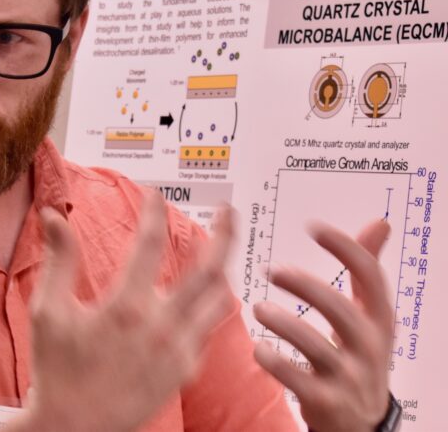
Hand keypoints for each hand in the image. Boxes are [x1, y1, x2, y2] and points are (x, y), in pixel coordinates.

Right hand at [9, 191, 236, 431]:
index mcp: (126, 307)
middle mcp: (160, 327)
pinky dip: (207, 308)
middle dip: (223, 234)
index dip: (154, 212)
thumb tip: (54, 216)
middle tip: (227, 211)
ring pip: (217, 301)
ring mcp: (178, 352)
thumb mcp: (48, 309)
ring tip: (222, 250)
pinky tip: (199, 298)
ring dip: (222, 271)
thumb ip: (59, 258)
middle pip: (208, 271)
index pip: (150, 243)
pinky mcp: (185, 371)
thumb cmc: (55, 369)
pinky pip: (206, 331)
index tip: (154, 194)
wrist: (73, 428)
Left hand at [253, 219, 392, 431]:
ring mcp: (349, 375)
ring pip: (317, 347)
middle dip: (306, 287)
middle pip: (341, 310)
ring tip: (258, 308)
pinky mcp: (327, 401)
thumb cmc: (358, 355)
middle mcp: (369, 346)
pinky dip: (277, 364)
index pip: (370, 277)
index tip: (314, 227)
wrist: (361, 420)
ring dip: (285, 324)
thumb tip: (379, 224)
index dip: (345, 249)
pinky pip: (300, 381)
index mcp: (378, 319)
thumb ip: (366, 272)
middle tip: (273, 270)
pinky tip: (259, 349)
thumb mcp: (370, 316)